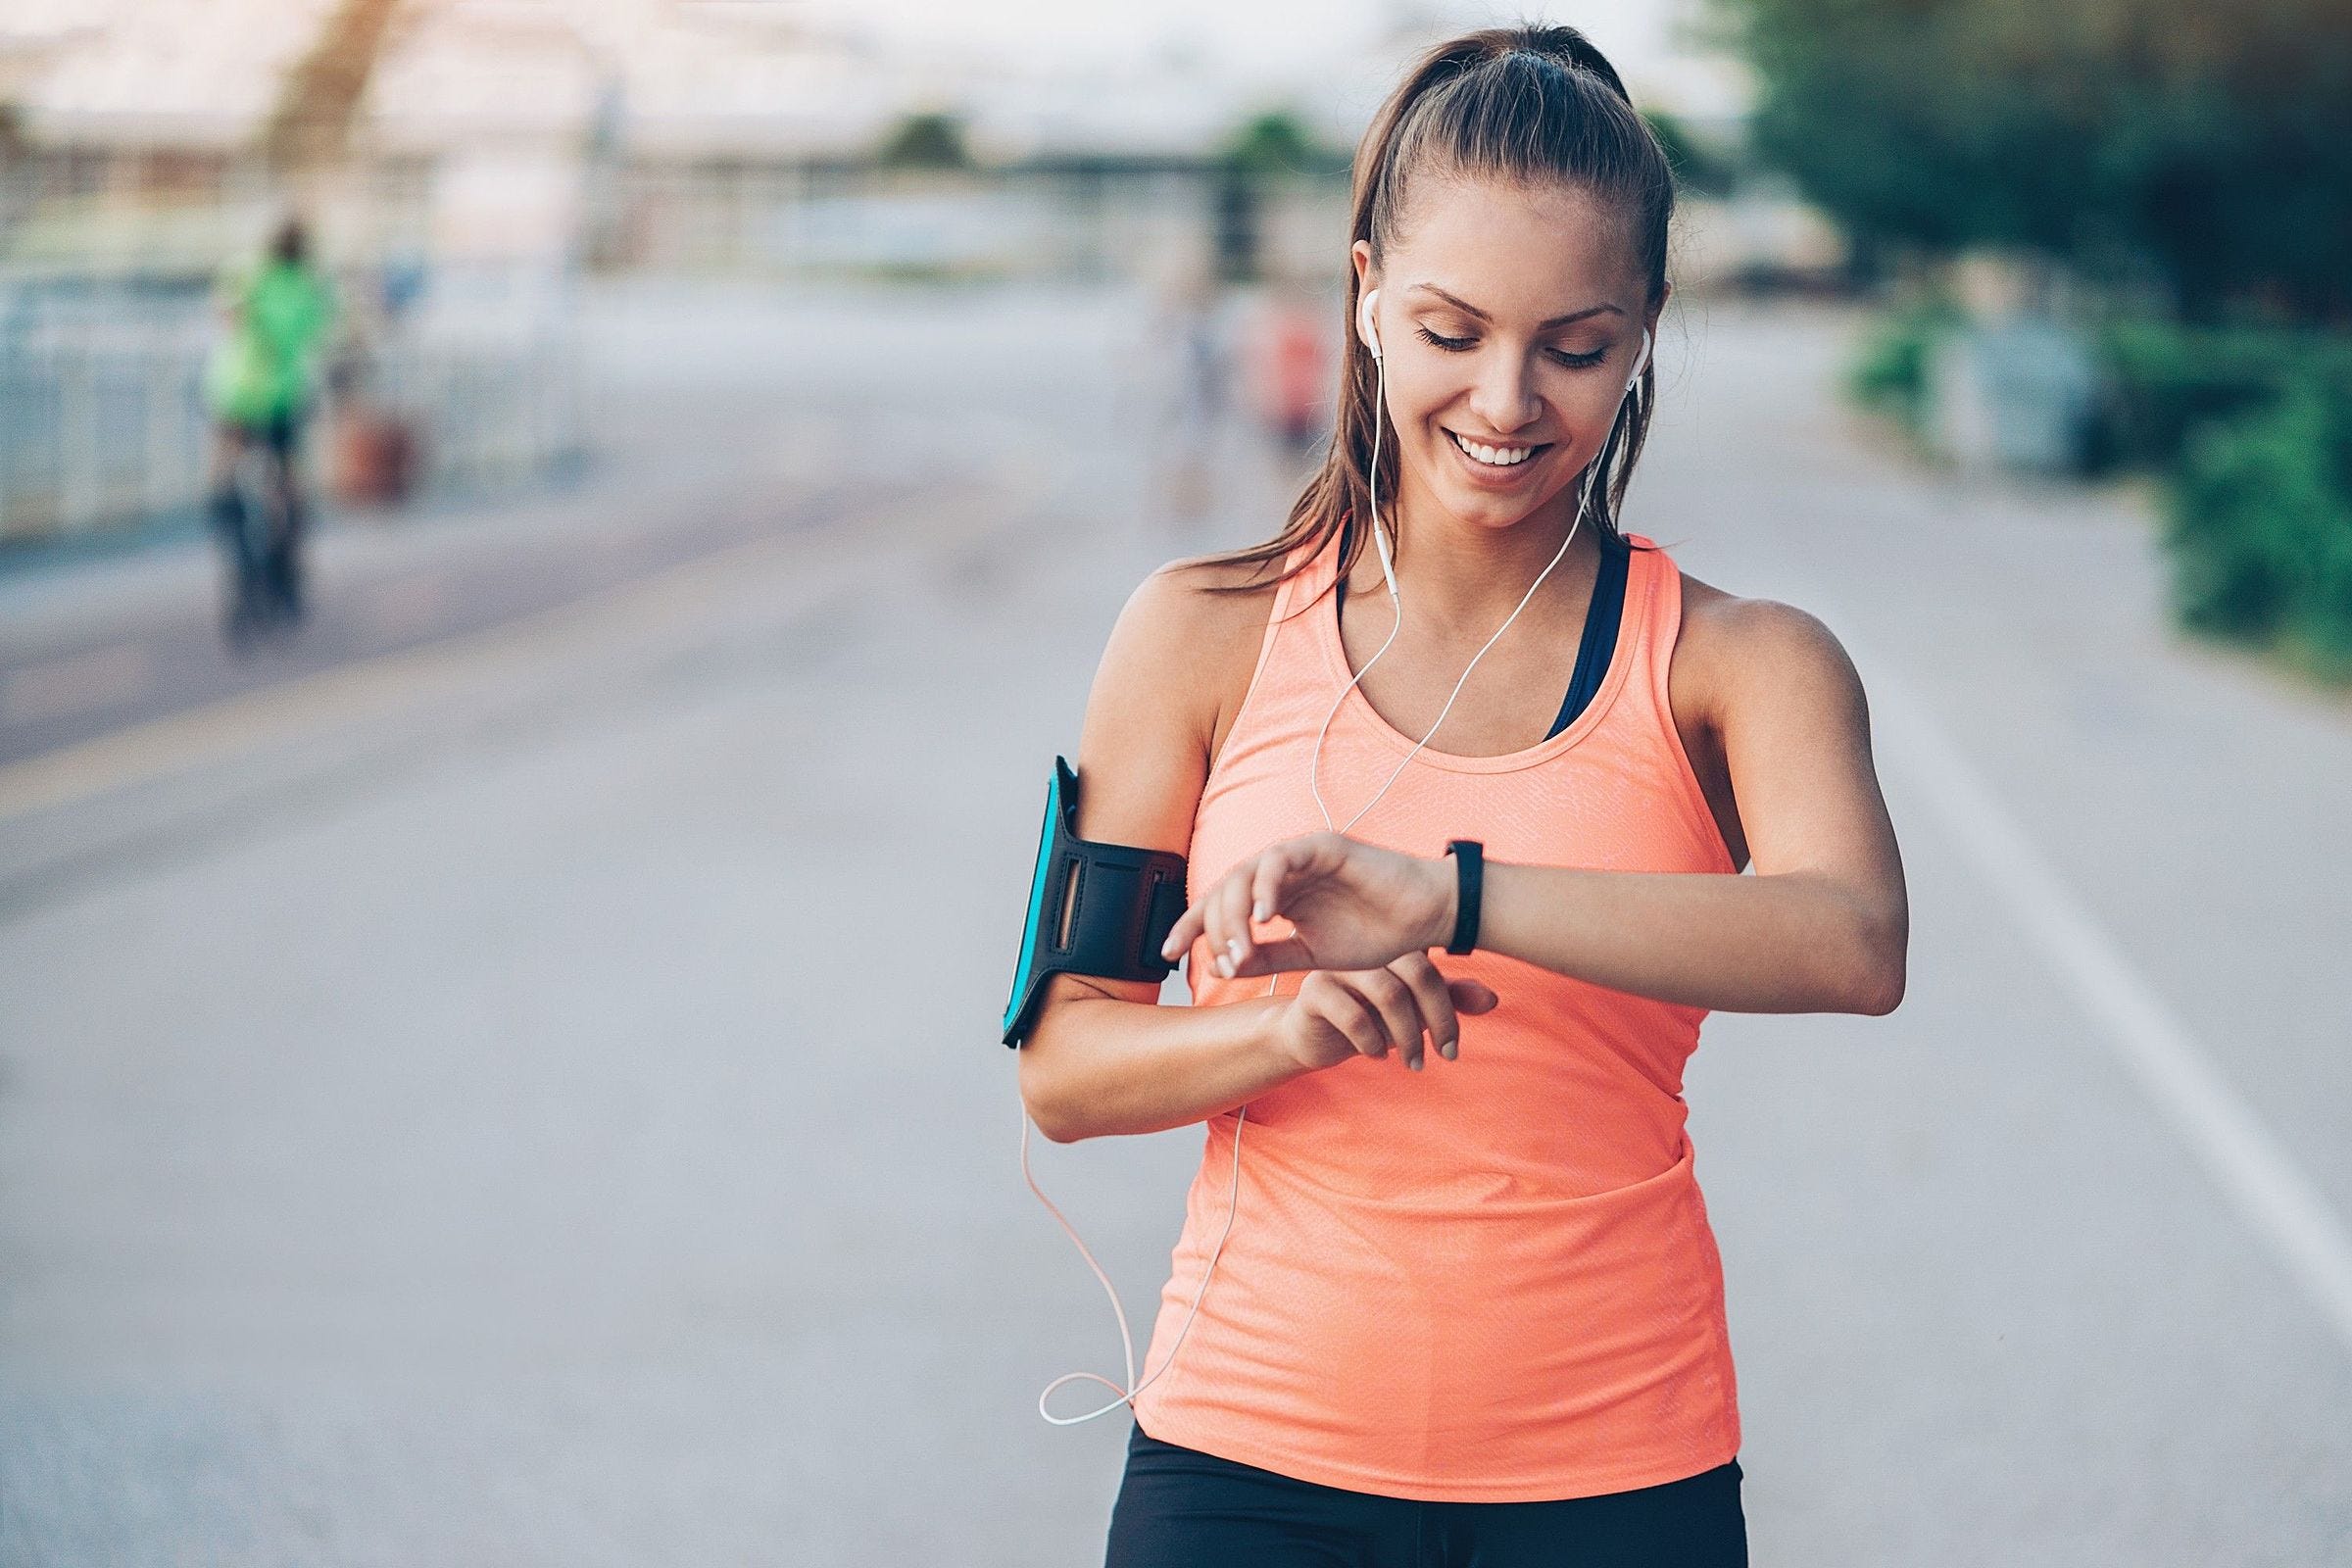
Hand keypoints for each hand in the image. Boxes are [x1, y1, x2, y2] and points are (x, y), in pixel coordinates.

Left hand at [1161, 830, 1454, 979]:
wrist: (1425, 919)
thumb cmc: (1376, 935)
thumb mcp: (1311, 957)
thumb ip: (1269, 958)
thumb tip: (1222, 966)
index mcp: (1275, 896)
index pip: (1220, 907)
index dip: (1191, 927)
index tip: (1168, 955)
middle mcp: (1281, 874)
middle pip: (1224, 890)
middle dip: (1211, 926)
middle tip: (1223, 962)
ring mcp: (1300, 856)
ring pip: (1246, 875)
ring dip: (1236, 914)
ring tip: (1240, 948)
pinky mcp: (1322, 846)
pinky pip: (1280, 861)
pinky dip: (1266, 887)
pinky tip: (1264, 918)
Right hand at [1271, 954, 1499, 1073]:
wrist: (1311, 1035)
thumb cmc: (1368, 1016)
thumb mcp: (1413, 1011)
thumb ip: (1449, 1000)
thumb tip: (1493, 1000)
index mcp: (1392, 948)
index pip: (1433, 968)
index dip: (1449, 1010)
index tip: (1452, 1048)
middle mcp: (1367, 948)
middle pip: (1416, 972)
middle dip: (1436, 1021)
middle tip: (1441, 1057)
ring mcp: (1338, 965)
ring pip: (1388, 992)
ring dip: (1406, 1036)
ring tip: (1411, 1063)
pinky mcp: (1314, 990)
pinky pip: (1352, 1014)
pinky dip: (1372, 1041)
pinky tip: (1376, 1055)